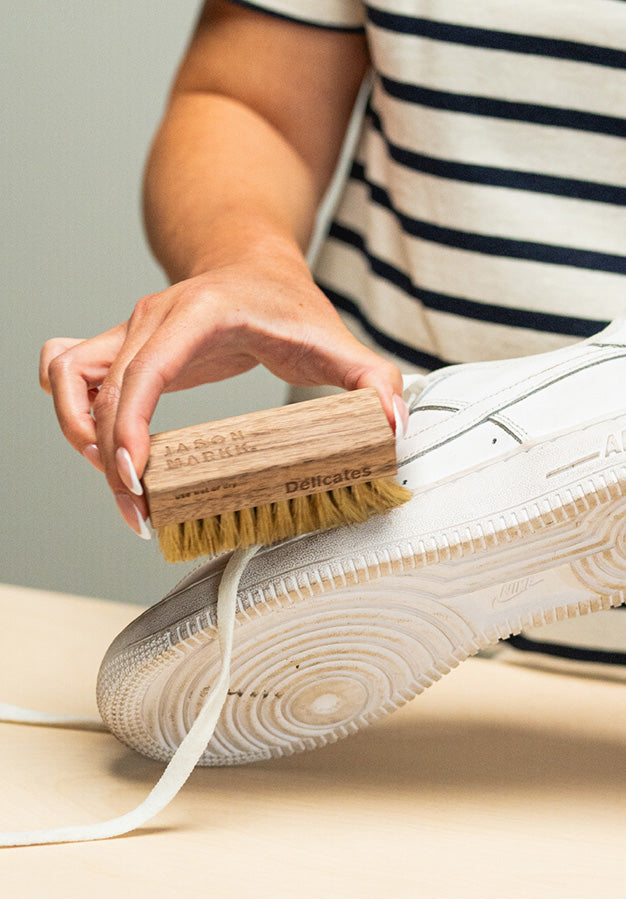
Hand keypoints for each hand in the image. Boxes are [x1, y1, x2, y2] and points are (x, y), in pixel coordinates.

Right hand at [40, 248, 405, 535]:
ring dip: (80, 436)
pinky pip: (67, 375)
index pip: (144, 370)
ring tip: (122, 484)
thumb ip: (372, 381)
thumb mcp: (337, 341)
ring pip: (69, 382)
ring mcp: (128, 331)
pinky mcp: (120, 347)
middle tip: (140, 514)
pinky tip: (103, 451)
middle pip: (101, 391)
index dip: (128, 425)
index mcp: (198, 314)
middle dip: (110, 460)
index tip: (136, 478)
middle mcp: (152, 319)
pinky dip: (73, 415)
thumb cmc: (289, 302)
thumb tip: (391, 428)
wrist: (251, 262)